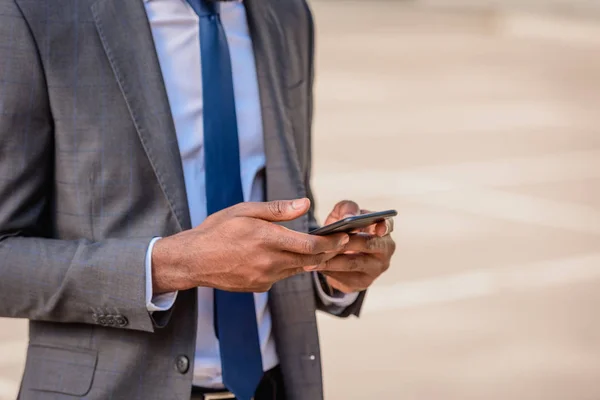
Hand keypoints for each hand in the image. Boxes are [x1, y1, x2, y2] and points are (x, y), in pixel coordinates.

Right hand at [152, 198, 349, 293]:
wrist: (193, 260)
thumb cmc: (218, 230)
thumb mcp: (245, 211)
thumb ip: (278, 210)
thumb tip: (305, 204)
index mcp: (268, 240)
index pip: (310, 245)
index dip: (331, 242)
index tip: (344, 236)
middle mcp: (269, 262)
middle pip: (310, 260)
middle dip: (328, 251)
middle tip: (341, 242)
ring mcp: (265, 278)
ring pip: (298, 269)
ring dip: (311, 260)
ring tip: (321, 248)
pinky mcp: (259, 287)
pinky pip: (282, 276)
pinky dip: (291, 266)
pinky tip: (288, 256)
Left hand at [305, 200, 395, 292]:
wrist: (338, 253)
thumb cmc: (344, 228)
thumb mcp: (344, 213)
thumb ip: (347, 209)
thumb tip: (348, 217)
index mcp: (383, 228)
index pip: (388, 225)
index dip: (384, 226)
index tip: (378, 228)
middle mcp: (385, 249)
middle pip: (368, 245)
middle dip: (346, 243)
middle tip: (327, 243)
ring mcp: (376, 268)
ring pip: (353, 263)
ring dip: (332, 261)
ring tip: (313, 258)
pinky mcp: (364, 282)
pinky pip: (346, 278)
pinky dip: (330, 272)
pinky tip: (316, 267)